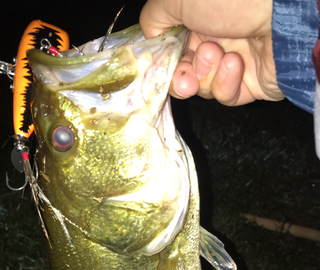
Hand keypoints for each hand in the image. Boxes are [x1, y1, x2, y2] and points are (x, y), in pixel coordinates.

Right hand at [140, 0, 284, 104]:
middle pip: (184, 72)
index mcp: (197, 18)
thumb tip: (150, 38)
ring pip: (203, 86)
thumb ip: (154, 19)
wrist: (280, 13)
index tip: (157, 71)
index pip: (171, 49)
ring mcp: (234, 61)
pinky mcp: (252, 83)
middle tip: (185, 76)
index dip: (163, 63)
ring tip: (219, 54)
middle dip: (181, 77)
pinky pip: (227, 95)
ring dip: (205, 74)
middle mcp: (215, 38)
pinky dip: (226, 84)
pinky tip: (235, 64)